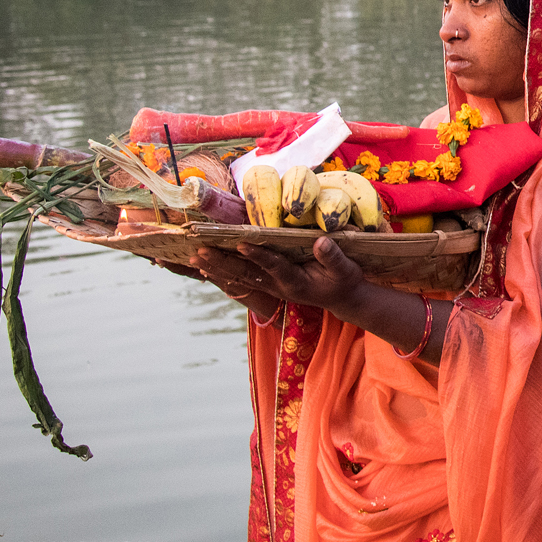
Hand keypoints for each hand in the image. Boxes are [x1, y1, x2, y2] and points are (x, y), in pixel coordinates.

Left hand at [189, 238, 366, 316]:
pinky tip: (206, 267)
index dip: (258, 255)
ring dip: (217, 268)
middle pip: (246, 275)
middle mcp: (278, 287)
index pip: (273, 267)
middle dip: (222, 263)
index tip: (241, 243)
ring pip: (239, 277)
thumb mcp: (346, 269)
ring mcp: (272, 288)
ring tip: (195, 257)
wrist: (342, 300)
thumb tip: (319, 241)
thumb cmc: (345, 281)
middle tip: (200, 251)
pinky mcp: (269, 286)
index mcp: (296, 282)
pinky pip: (241, 279)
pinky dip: (223, 273)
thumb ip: (332, 257)